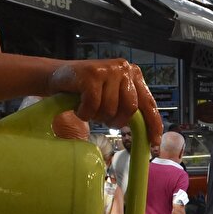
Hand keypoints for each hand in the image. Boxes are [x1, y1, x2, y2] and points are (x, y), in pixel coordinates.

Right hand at [47, 59, 163, 147]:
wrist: (57, 77)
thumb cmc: (87, 90)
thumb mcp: (113, 97)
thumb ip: (128, 107)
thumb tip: (145, 133)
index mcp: (134, 76)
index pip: (149, 104)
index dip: (153, 125)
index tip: (155, 144)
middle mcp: (124, 69)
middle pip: (130, 108)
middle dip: (116, 121)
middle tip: (104, 120)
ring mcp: (108, 70)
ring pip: (110, 108)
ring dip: (97, 116)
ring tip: (88, 107)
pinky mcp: (92, 74)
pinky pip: (93, 105)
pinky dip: (85, 112)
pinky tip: (79, 106)